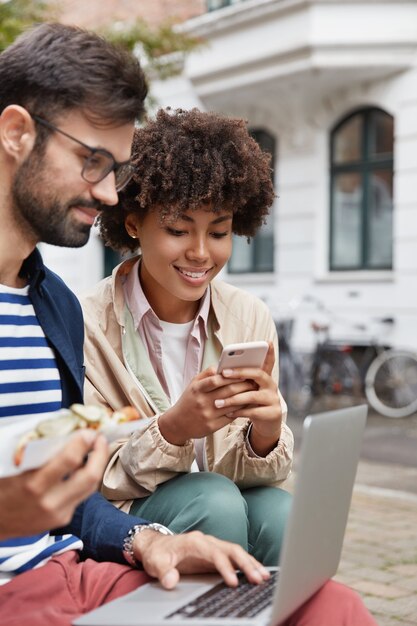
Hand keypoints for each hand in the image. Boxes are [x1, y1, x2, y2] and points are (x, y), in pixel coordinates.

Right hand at [0, 430, 107, 539]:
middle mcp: (49, 501)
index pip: (69, 460)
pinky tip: (84, 467)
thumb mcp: (14, 468)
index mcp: (33, 485)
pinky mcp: (62, 519)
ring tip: (97, 449)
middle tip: (99, 438)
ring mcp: (58, 513)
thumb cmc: (2, 489)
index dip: (83, 442)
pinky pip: (81, 496)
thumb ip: (38, 453)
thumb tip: (64, 431)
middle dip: (100, 453)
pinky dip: (85, 479)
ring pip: (91, 487)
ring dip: (97, 465)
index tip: (88, 431)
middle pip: (89, 476)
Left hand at [133, 530, 270, 589]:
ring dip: (251, 563)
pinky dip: (247, 564)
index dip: (225, 567)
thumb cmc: (158, 554)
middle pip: (231, 549)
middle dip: (246, 564)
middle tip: (258, 579)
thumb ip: (164, 571)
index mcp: (195, 542)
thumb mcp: (156, 562)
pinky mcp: (215, 554)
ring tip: (264, 576)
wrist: (157, 545)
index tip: (233, 582)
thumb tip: (171, 581)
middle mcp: (207, 541)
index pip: (215, 553)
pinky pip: (235, 557)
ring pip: (236, 552)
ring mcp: (213, 546)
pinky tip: (257, 572)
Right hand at [158, 367, 253, 444]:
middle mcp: (202, 402)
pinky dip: (241, 410)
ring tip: (254, 391)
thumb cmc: (188, 400)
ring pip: (232, 404)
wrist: (177, 424)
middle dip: (243, 385)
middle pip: (227, 391)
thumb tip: (222, 365)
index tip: (243, 372)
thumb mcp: (193, 384)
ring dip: (245, 397)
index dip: (231, 375)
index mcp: (197, 389)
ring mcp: (207, 415)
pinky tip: (248, 404)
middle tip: (253, 380)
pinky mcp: (212, 426)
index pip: (216, 380)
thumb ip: (207, 374)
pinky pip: (231, 416)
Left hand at [214, 342, 281, 455]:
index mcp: (266, 378)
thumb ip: (242, 380)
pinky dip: (239, 412)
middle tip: (224, 372)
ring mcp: (273, 400)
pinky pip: (253, 411)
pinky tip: (228, 413)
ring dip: (233, 399)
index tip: (267, 342)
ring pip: (253, 396)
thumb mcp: (249, 390)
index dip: (269, 352)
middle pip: (258, 374)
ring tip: (218, 402)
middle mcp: (272, 386)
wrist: (267, 425)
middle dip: (240, 372)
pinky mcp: (272, 414)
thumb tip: (222, 369)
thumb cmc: (253, 403)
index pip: (268, 362)